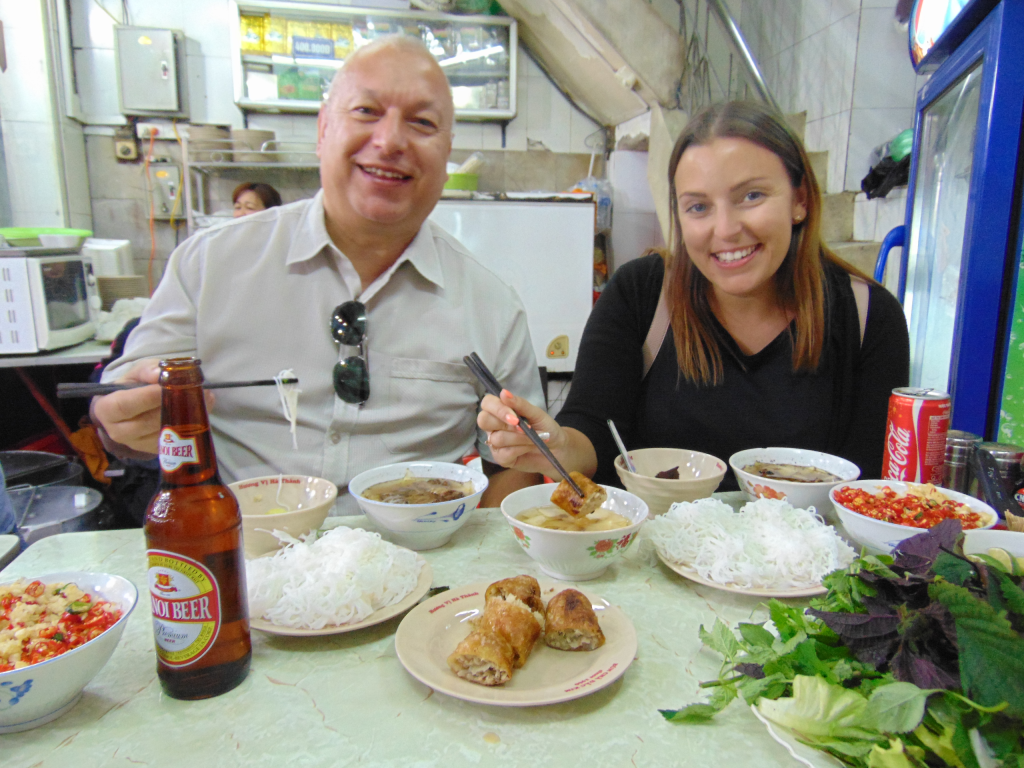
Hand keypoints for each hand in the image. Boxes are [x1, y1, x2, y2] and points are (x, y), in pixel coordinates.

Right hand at [89, 359, 213, 455]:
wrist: (130, 408)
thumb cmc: (131, 387)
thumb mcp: (136, 372)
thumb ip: (147, 370)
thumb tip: (159, 374)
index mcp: (107, 410)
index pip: (125, 406)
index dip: (147, 397)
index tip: (167, 386)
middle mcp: (118, 432)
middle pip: (147, 422)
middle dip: (171, 406)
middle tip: (193, 389)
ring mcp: (138, 445)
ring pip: (163, 433)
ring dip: (186, 415)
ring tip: (204, 397)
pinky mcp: (155, 450)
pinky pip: (174, 441)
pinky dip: (191, 425)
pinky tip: (201, 410)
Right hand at [477, 389, 564, 475]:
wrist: (557, 449)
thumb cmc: (546, 428)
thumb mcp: (537, 414)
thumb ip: (520, 404)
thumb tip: (503, 392)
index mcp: (500, 410)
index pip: (487, 403)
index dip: (498, 409)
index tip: (515, 417)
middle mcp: (494, 425)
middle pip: (483, 420)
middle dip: (505, 424)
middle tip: (523, 428)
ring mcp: (495, 442)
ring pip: (497, 438)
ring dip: (519, 438)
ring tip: (534, 439)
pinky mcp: (500, 458)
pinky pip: (503, 453)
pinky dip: (520, 449)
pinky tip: (528, 447)